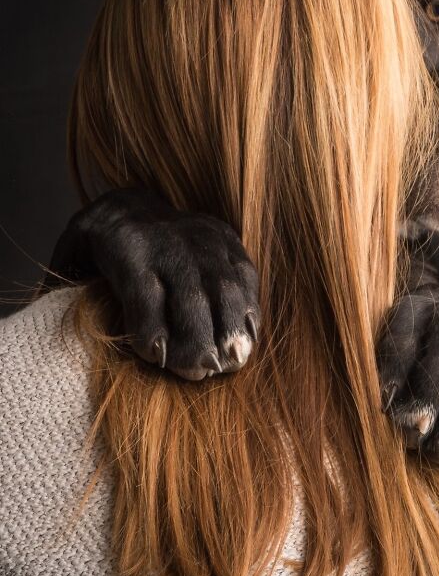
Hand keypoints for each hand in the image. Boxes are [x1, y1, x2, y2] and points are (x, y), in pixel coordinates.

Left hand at [49, 189, 259, 380]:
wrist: (129, 202)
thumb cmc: (97, 248)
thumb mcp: (74, 263)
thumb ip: (65, 293)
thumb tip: (50, 325)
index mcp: (126, 247)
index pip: (143, 293)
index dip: (152, 331)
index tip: (157, 360)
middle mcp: (169, 241)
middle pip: (191, 296)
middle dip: (198, 339)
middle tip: (201, 373)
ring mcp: (203, 238)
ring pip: (224, 288)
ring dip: (232, 329)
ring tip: (233, 363)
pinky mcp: (227, 239)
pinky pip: (245, 277)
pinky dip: (249, 309)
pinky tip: (247, 338)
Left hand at [376, 289, 438, 463]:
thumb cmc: (404, 346)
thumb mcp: (384, 345)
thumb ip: (383, 370)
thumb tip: (386, 406)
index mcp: (416, 308)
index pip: (403, 340)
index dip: (394, 374)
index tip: (384, 407)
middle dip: (428, 405)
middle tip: (415, 436)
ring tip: (438, 452)